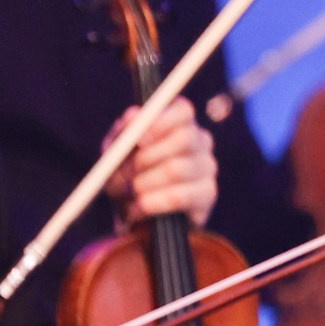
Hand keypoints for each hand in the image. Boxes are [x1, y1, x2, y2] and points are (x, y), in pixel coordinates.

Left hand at [102, 96, 216, 228]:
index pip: (183, 110)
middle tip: (126, 172)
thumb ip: (123, 133)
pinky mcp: (208, 194)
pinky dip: (153, 203)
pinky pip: (180, 196)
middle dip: (148, 157)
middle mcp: (200, 142)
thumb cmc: (125, 177)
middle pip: (185, 138)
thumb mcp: (115, 154)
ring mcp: (208, 167)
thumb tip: (133, 115)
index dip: (161, 121)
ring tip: (130, 194)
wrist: (132, 215)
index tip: (138, 138)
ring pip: (178, 168)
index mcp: (180, 124)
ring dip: (145, 183)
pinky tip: (139, 208)